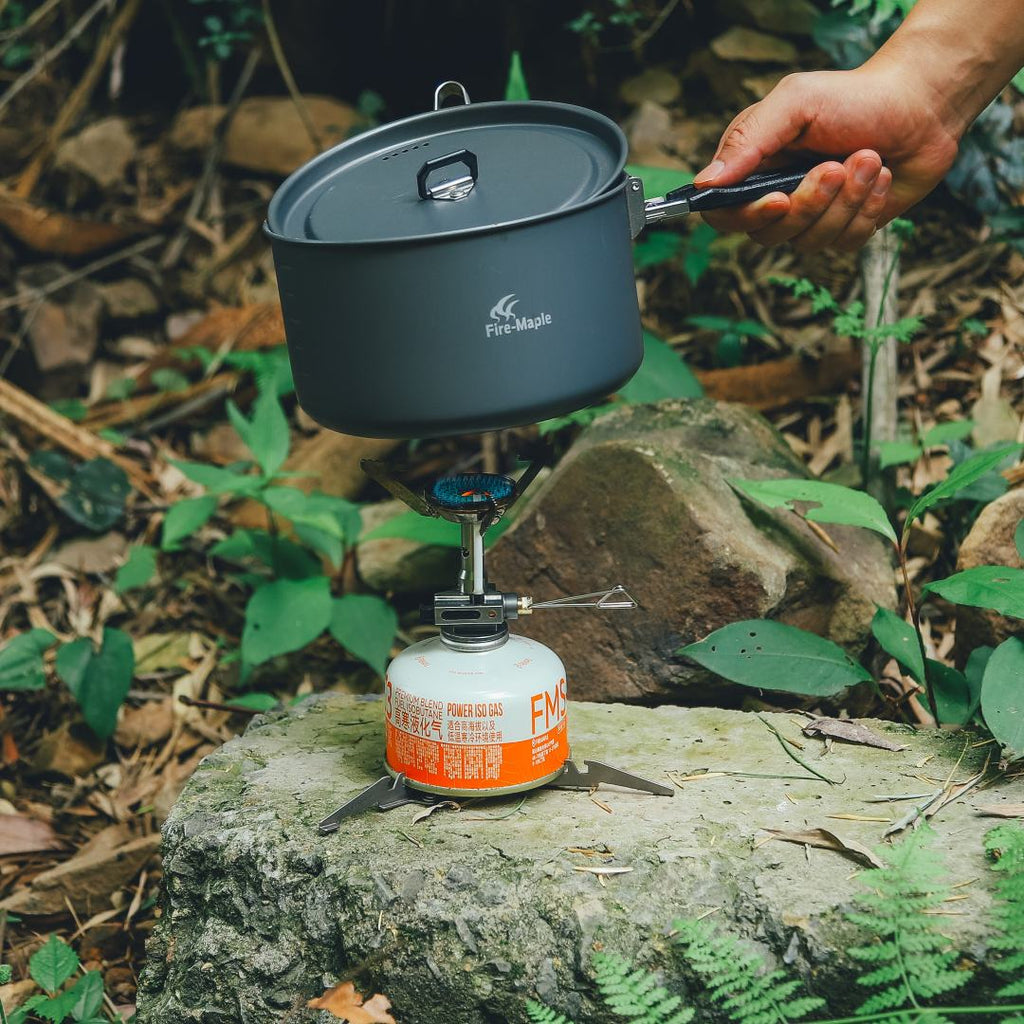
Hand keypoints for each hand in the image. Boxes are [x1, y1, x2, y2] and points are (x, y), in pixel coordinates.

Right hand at [696, 65, 960, 250]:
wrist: (921, 106)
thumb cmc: (854, 98)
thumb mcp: (796, 103)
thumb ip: (748, 140)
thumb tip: (705, 183)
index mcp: (752, 168)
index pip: (722, 215)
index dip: (745, 217)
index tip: (779, 199)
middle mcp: (775, 197)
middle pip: (768, 235)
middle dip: (809, 204)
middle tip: (836, 166)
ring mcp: (810, 217)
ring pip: (809, 242)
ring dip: (846, 201)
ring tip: (870, 159)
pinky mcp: (844, 229)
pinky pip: (844, 243)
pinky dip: (867, 209)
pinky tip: (882, 178)